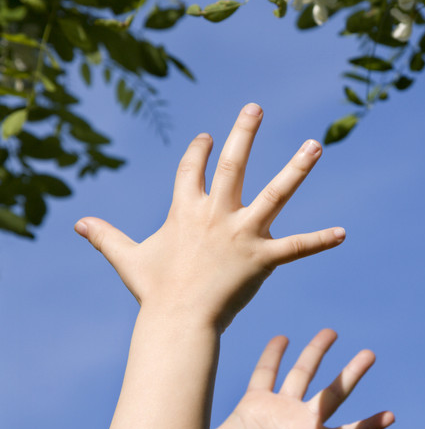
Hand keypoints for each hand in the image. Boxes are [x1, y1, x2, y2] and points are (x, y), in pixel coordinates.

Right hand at [73, 104, 344, 332]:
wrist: (177, 321)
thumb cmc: (154, 291)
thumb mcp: (128, 258)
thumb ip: (106, 236)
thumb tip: (77, 223)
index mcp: (186, 209)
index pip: (192, 169)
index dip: (198, 152)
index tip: (207, 136)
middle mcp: (216, 214)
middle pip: (233, 164)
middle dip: (244, 133)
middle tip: (255, 107)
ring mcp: (242, 233)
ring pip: (276, 193)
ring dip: (297, 168)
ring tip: (316, 144)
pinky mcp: (263, 258)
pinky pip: (297, 247)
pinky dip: (320, 241)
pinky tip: (343, 233)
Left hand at [205, 329, 394, 428]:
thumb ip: (201, 420)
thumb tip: (186, 402)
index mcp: (255, 406)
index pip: (267, 372)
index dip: (273, 354)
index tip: (282, 337)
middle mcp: (283, 412)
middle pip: (304, 372)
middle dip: (317, 350)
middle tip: (330, 331)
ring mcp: (303, 428)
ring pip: (332, 393)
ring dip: (351, 373)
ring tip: (369, 354)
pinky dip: (369, 426)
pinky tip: (389, 415)